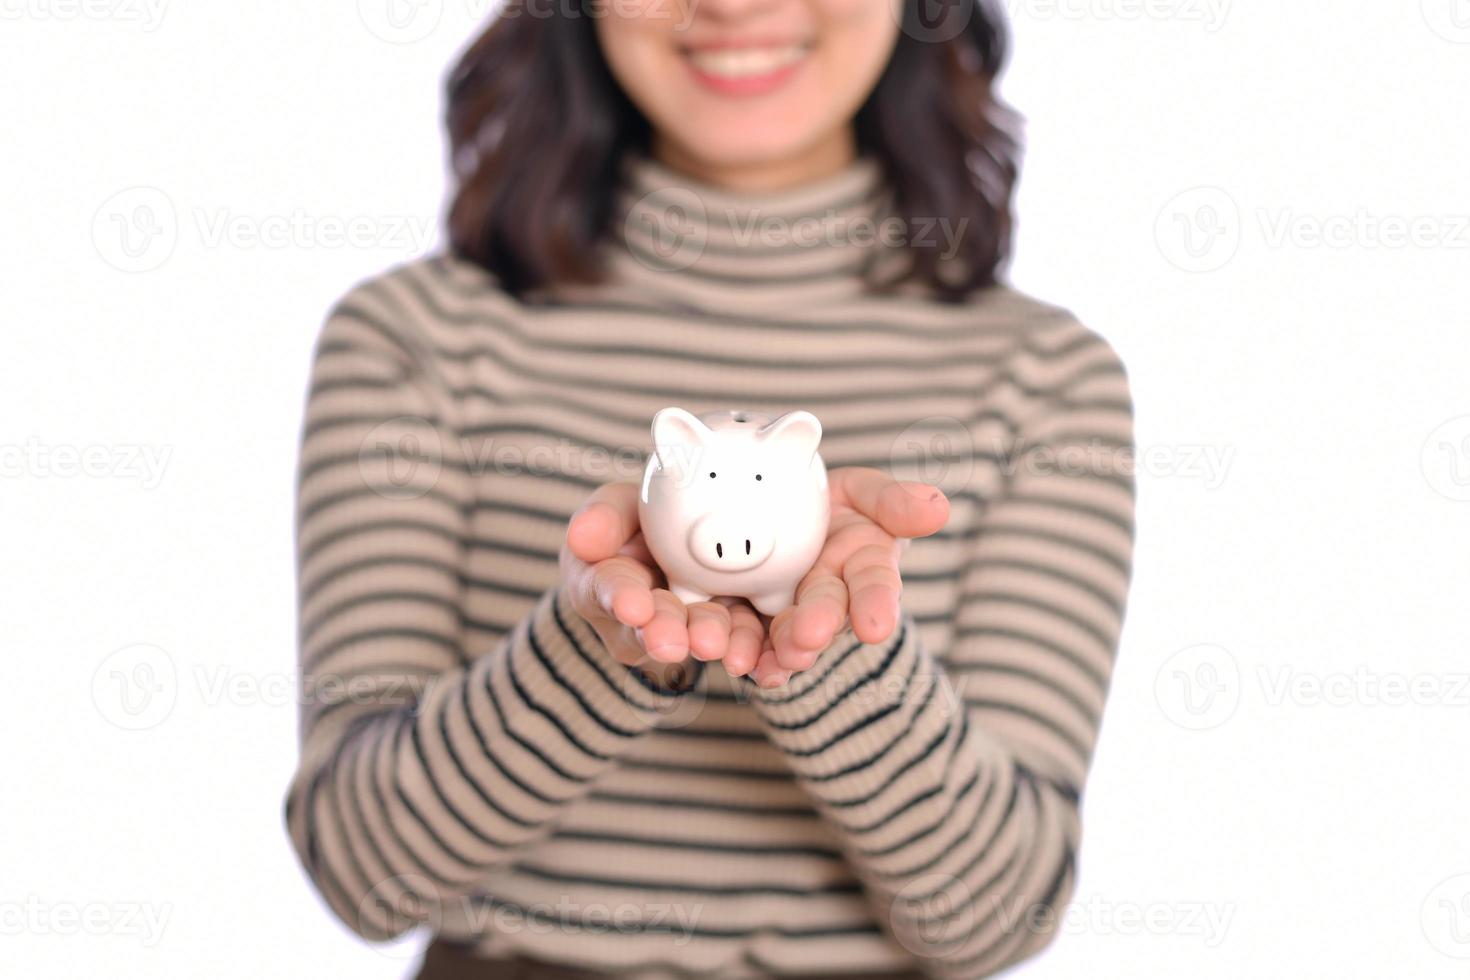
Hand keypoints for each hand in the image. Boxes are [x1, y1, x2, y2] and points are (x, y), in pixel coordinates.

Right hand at [560, 482, 765, 687]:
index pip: (606, 590)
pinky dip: (754, 656)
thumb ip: (605, 518)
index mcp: (604, 583)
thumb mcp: (618, 508)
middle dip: (664, 633)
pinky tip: (766, 666)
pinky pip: (742, 646)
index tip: (633, 606)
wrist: (685, 539)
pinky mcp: (729, 634)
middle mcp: (642, 619)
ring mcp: (686, 630)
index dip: (620, 598)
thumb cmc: (640, 523)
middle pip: (651, 628)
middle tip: (672, 642)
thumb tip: (581, 536)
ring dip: (710, 642)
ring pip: (698, 638)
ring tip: (718, 644)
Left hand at [746, 467, 949, 687]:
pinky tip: (736, 664)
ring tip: (762, 664)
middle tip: (805, 642)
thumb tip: (938, 507)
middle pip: (823, 613)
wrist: (772, 512)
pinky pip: (743, 637)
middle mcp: (827, 595)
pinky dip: (741, 652)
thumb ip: (893, 501)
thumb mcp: (862, 492)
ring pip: (782, 635)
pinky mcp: (747, 617)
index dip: (876, 605)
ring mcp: (788, 611)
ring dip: (775, 652)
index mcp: (861, 563)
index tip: (874, 628)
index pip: (875, 584)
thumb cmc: (830, 503)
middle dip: (815, 628)